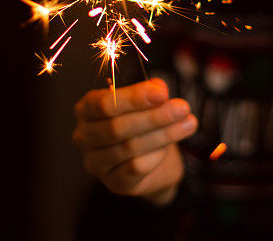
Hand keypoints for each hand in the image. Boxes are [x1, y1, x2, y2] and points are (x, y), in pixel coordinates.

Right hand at [72, 78, 197, 205]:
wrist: (153, 161)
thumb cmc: (144, 123)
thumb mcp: (148, 102)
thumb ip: (151, 92)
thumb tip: (158, 89)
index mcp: (87, 110)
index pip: (103, 103)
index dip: (133, 98)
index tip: (162, 94)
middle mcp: (84, 137)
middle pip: (116, 127)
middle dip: (154, 117)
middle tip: (183, 108)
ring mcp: (95, 163)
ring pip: (129, 147)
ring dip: (164, 134)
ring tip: (189, 123)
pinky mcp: (113, 183)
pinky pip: (136, 167)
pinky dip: (156, 155)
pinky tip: (169, 148)